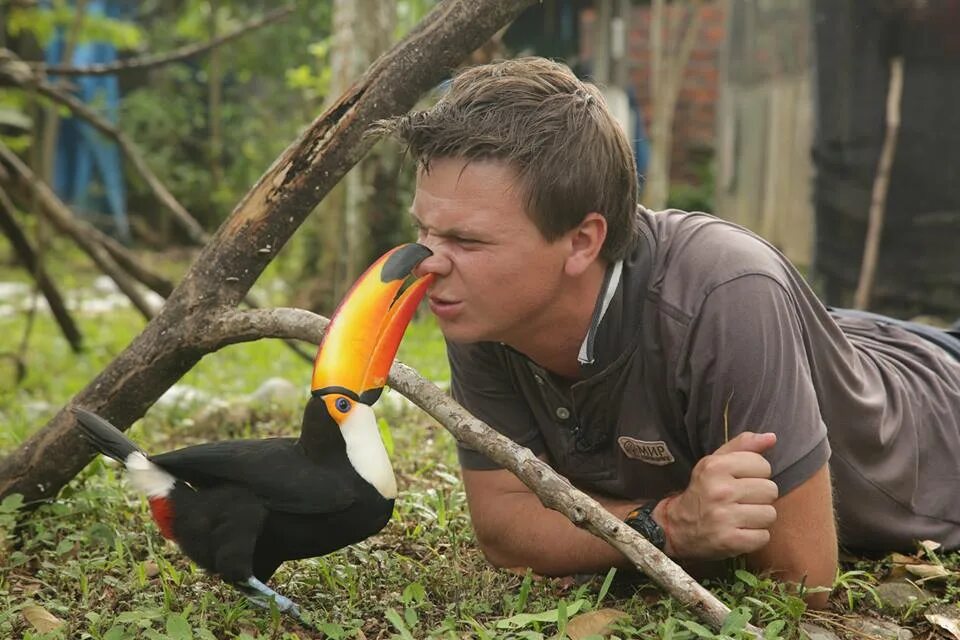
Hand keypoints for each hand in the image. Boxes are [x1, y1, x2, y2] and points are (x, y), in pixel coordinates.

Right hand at [659, 432, 778, 559]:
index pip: (763, 465)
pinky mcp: (729, 541)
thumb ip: (743, 446)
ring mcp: (724, 517)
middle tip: (741, 500)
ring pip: (770, 514)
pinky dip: (755, 537)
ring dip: (759, 517)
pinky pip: (763, 537)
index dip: (756, 474)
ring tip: (742, 516)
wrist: (677, 526)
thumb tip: (772, 437)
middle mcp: (720, 490)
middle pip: (770, 490)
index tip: (741, 481)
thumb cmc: (703, 490)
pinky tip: (740, 531)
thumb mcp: (716, 462)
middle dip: (759, 496)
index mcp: (716, 466)